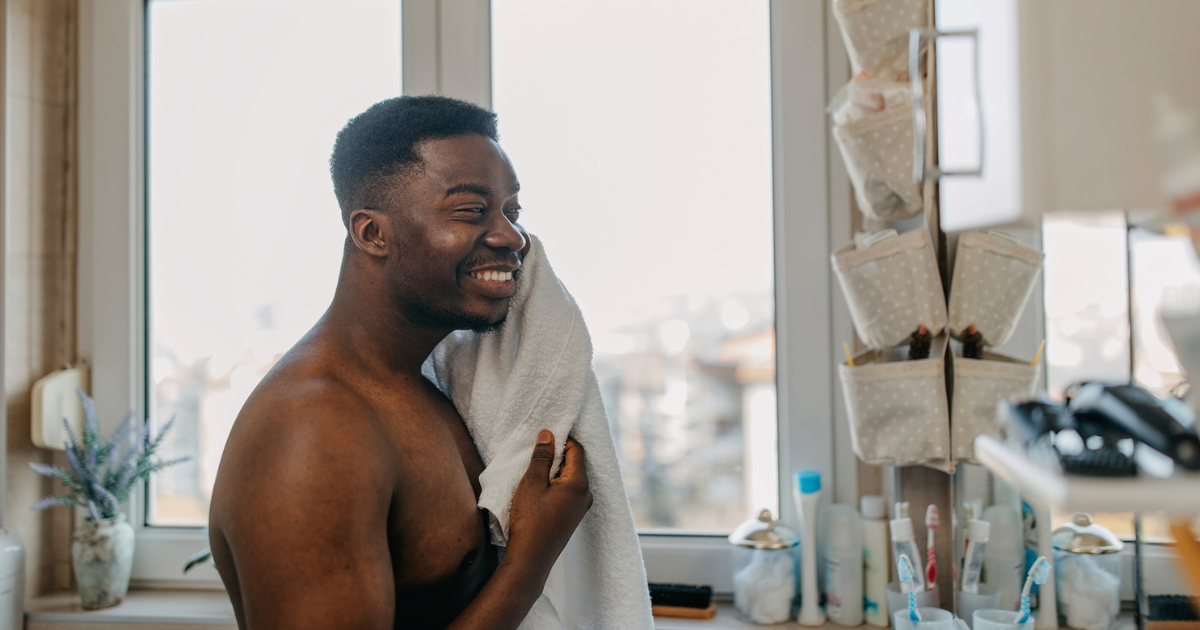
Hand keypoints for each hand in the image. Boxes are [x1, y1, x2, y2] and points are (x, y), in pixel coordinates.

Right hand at [506, 431, 591, 574]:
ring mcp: (581, 507)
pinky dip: (556, 485)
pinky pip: (569, 492)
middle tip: (536, 455)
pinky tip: (539, 490)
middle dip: (557, 456)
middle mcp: (586, 494)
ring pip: (571, 478)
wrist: (531, 557)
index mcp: (579, 483)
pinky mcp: (573, 516)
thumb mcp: (532, 483)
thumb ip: (542, 457)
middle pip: (575, 464)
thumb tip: (548, 435)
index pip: (577, 450)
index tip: (545, 437)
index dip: (562, 440)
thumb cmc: (530, 520)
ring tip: (535, 473)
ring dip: (555, 472)